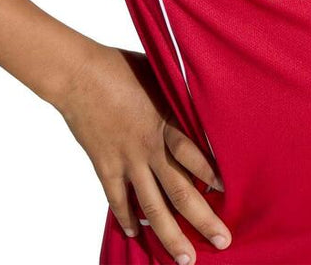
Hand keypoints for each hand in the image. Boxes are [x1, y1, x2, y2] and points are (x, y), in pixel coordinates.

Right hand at [57, 43, 230, 263]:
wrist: (79, 73)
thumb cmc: (122, 66)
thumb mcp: (160, 75)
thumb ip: (179, 96)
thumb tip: (202, 101)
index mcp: (166, 122)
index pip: (196, 157)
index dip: (213, 176)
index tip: (232, 193)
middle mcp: (149, 147)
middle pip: (180, 190)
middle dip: (203, 219)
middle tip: (223, 242)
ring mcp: (125, 159)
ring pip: (151, 206)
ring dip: (169, 234)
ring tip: (185, 259)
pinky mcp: (104, 164)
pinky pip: (117, 199)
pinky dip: (126, 218)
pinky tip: (136, 234)